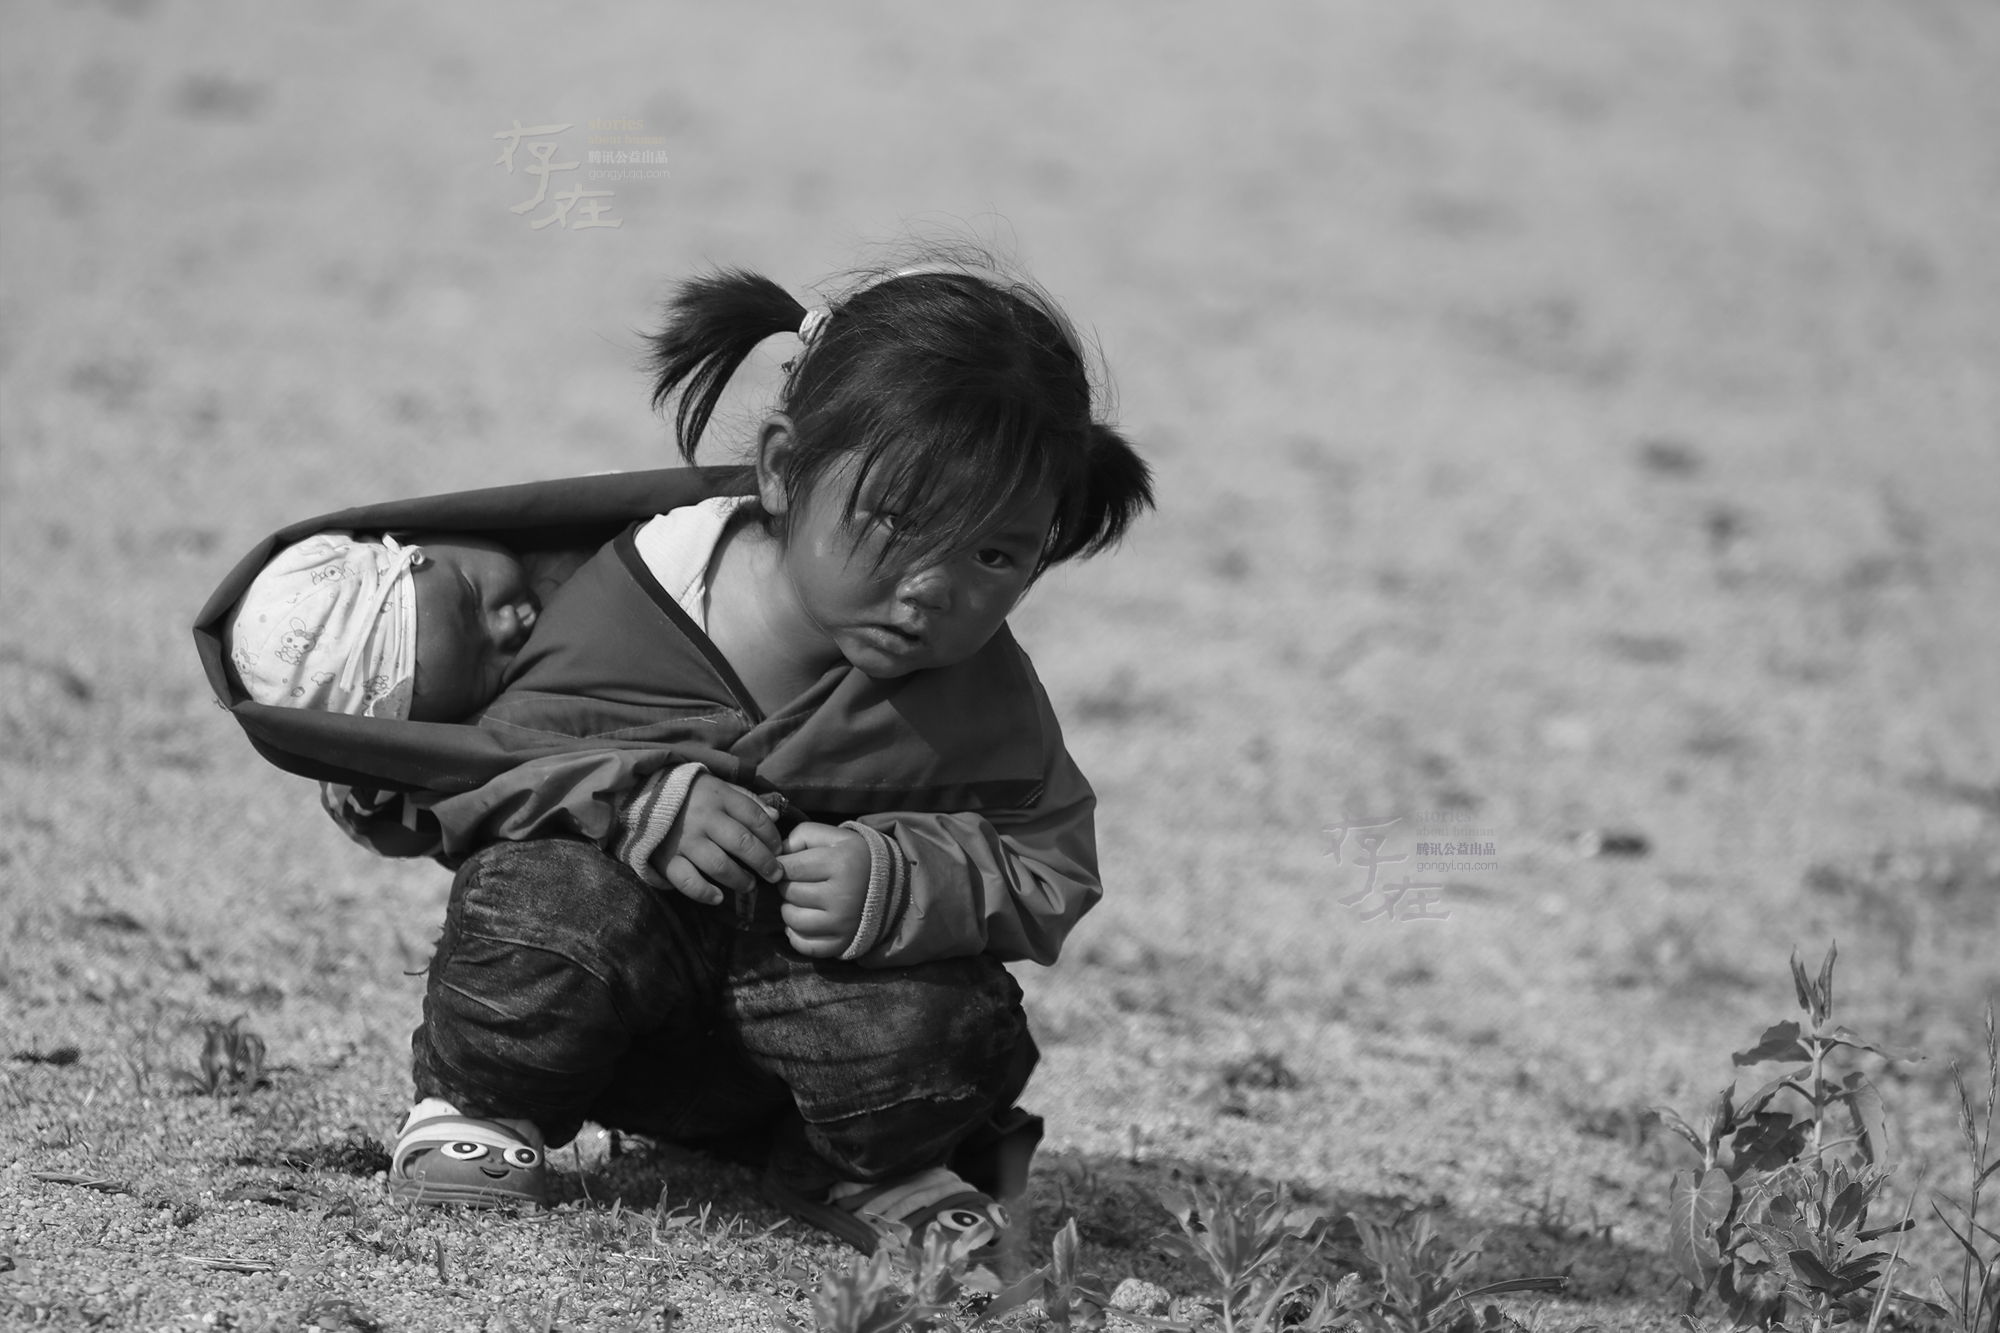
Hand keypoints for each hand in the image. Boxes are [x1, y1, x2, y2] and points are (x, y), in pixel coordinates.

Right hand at [650, 773, 782, 905]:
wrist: (642, 796)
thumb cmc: (690, 794)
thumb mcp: (719, 788)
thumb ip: (747, 800)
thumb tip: (776, 817)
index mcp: (719, 797)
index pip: (755, 817)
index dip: (772, 836)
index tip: (779, 849)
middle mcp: (704, 818)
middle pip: (743, 843)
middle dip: (765, 862)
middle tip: (774, 874)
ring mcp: (685, 840)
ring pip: (720, 865)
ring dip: (740, 879)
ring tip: (749, 885)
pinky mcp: (667, 859)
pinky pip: (689, 882)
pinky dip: (705, 893)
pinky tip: (718, 897)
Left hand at [776, 822, 871, 957]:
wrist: (891, 886)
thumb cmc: (856, 858)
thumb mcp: (836, 836)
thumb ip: (802, 835)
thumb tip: (777, 857)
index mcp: (841, 863)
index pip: (788, 867)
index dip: (783, 864)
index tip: (791, 864)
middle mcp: (842, 896)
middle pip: (789, 892)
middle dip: (788, 885)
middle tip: (802, 881)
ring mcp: (841, 923)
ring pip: (791, 918)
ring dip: (790, 908)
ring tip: (804, 899)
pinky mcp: (840, 943)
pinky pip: (802, 944)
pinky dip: (796, 934)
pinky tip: (806, 920)